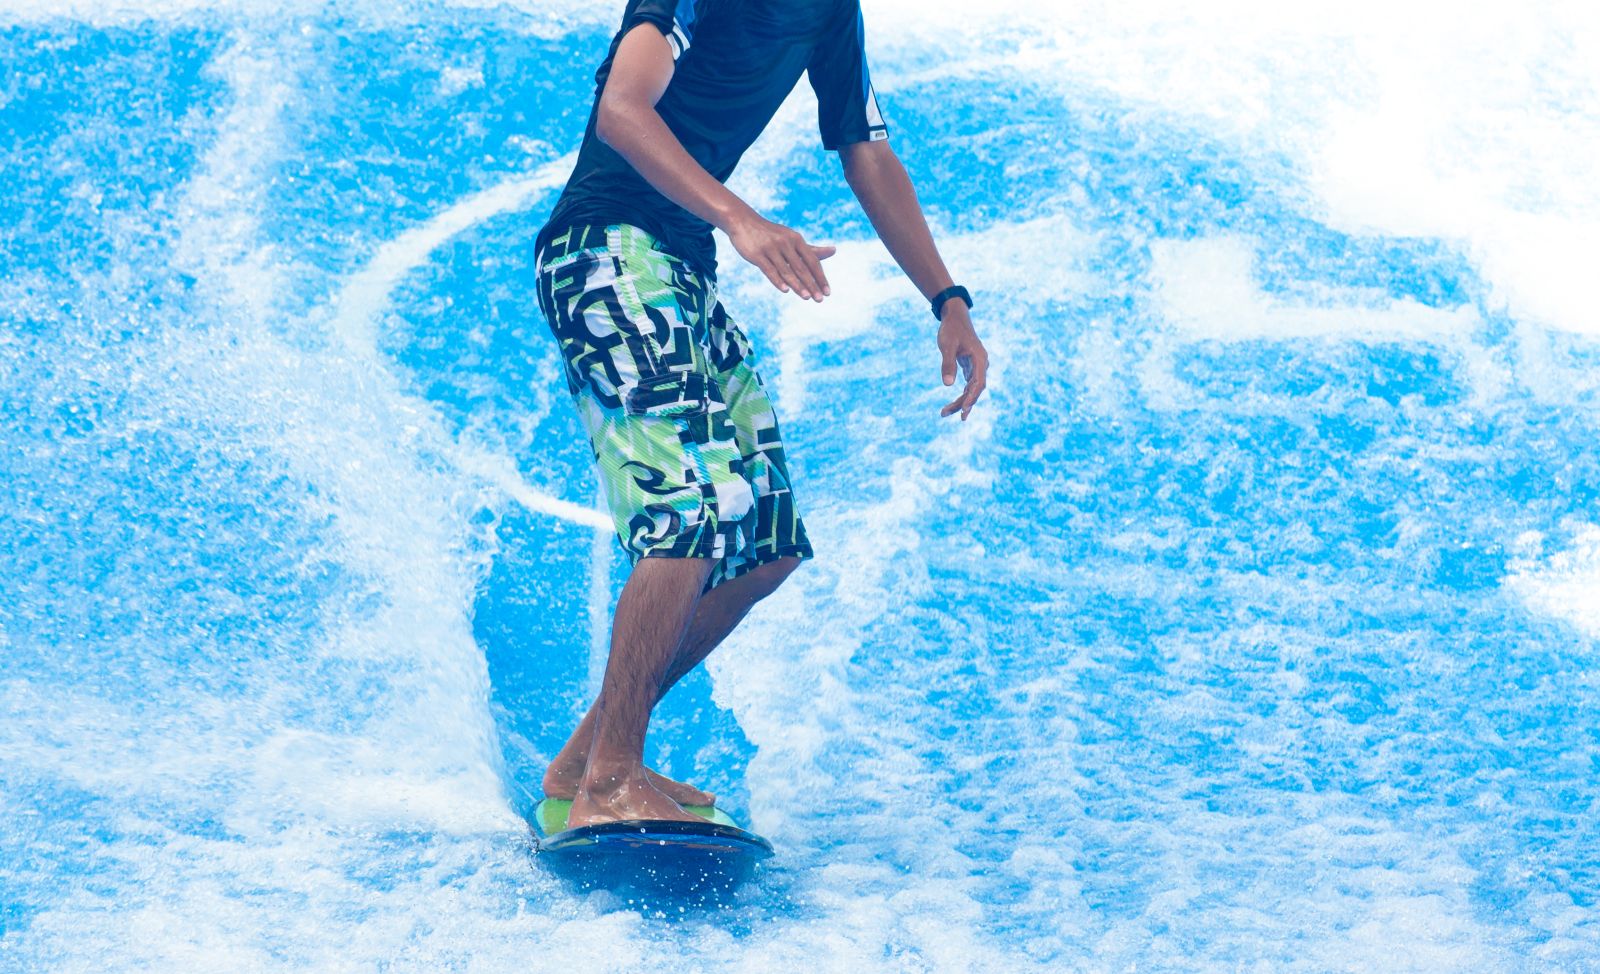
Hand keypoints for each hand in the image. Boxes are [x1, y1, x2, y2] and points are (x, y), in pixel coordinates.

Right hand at [727, 213, 834, 301]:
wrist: (743, 222)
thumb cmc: (772, 234)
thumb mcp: (793, 239)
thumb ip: (811, 249)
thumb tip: (834, 251)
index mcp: (796, 239)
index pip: (812, 261)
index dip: (820, 277)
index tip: (827, 292)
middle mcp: (785, 243)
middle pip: (802, 267)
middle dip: (812, 284)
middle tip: (820, 299)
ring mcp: (771, 248)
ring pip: (786, 270)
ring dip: (797, 285)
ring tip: (806, 297)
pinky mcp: (757, 254)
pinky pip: (769, 270)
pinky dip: (778, 280)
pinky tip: (785, 290)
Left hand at [937, 305, 987, 420]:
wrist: (955, 316)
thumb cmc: (951, 329)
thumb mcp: (947, 346)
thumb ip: (948, 364)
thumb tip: (948, 385)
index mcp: (979, 359)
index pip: (978, 383)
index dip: (971, 398)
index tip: (963, 410)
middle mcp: (981, 364)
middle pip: (975, 389)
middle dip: (962, 403)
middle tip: (945, 413)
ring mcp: (976, 366)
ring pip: (971, 389)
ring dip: (960, 401)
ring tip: (944, 413)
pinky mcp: (970, 367)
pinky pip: (968, 384)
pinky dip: (961, 394)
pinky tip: (954, 405)